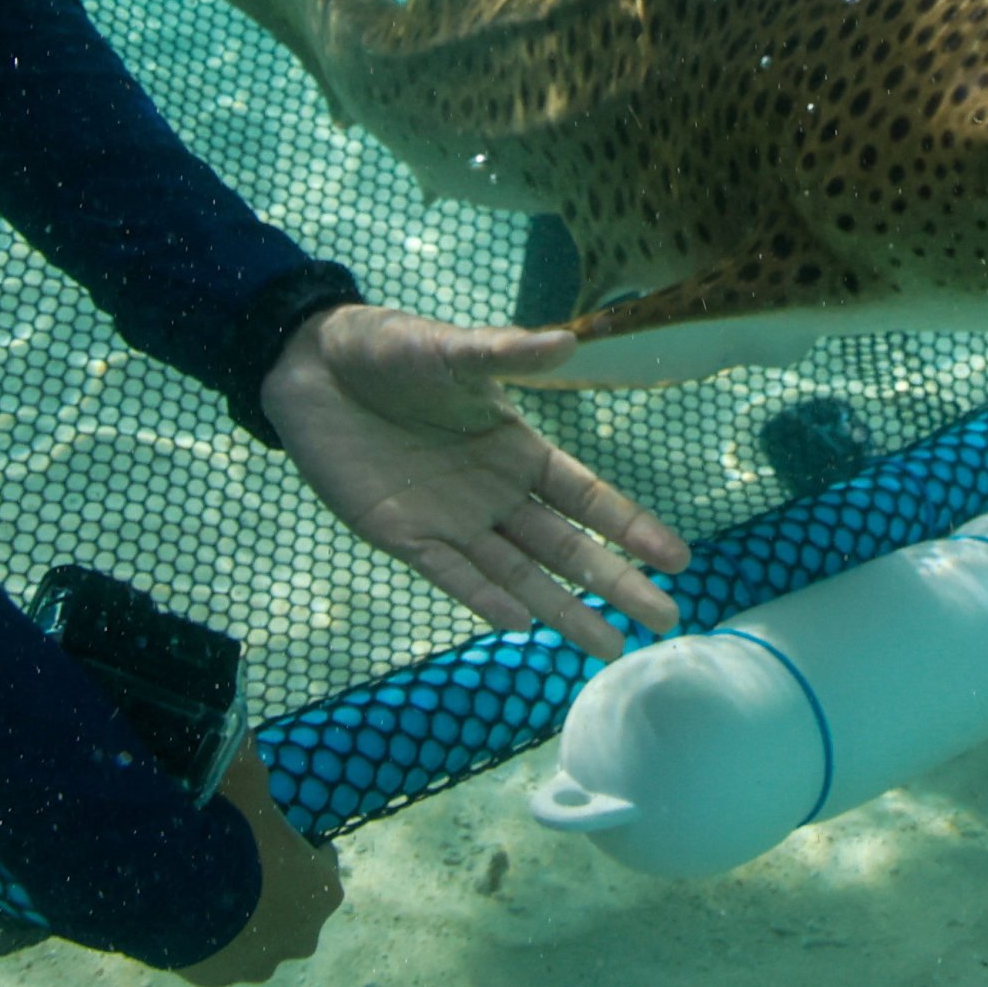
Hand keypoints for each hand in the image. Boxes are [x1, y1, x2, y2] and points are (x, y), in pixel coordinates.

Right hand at [171, 754, 342, 986]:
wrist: (173, 887)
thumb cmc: (228, 829)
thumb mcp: (246, 779)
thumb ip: (251, 759)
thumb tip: (245, 731)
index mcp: (323, 891)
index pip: (321, 863)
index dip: (297, 844)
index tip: (271, 829)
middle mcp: (300, 935)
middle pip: (292, 906)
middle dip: (272, 885)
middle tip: (238, 855)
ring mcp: (258, 963)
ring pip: (257, 938)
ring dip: (242, 917)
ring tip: (208, 884)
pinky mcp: (218, 978)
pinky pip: (219, 955)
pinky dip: (209, 936)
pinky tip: (188, 908)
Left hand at [262, 306, 689, 658]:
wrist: (311, 369)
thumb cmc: (390, 350)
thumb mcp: (453, 350)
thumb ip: (507, 354)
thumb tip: (569, 340)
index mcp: (517, 448)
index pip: (586, 497)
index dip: (630, 526)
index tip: (677, 559)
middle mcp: (494, 493)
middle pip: (565, 548)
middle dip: (614, 582)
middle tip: (664, 621)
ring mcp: (452, 521)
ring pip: (519, 575)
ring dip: (561, 609)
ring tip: (608, 646)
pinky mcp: (403, 537)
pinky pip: (453, 575)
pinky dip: (484, 599)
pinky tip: (521, 625)